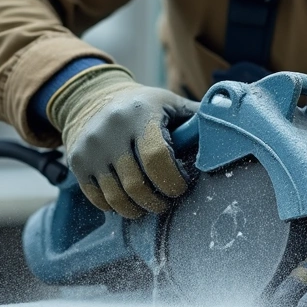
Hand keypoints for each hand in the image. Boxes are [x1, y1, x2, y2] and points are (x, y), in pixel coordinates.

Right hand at [46, 65, 197, 217]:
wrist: (91, 97)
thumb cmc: (142, 105)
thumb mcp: (169, 103)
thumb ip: (196, 117)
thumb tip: (229, 128)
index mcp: (139, 114)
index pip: (157, 159)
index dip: (173, 181)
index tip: (180, 186)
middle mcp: (110, 131)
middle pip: (137, 185)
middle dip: (157, 201)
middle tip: (167, 200)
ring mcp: (90, 148)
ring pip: (117, 198)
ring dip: (138, 209)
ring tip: (149, 204)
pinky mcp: (77, 163)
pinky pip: (98, 199)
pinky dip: (116, 207)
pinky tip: (128, 199)